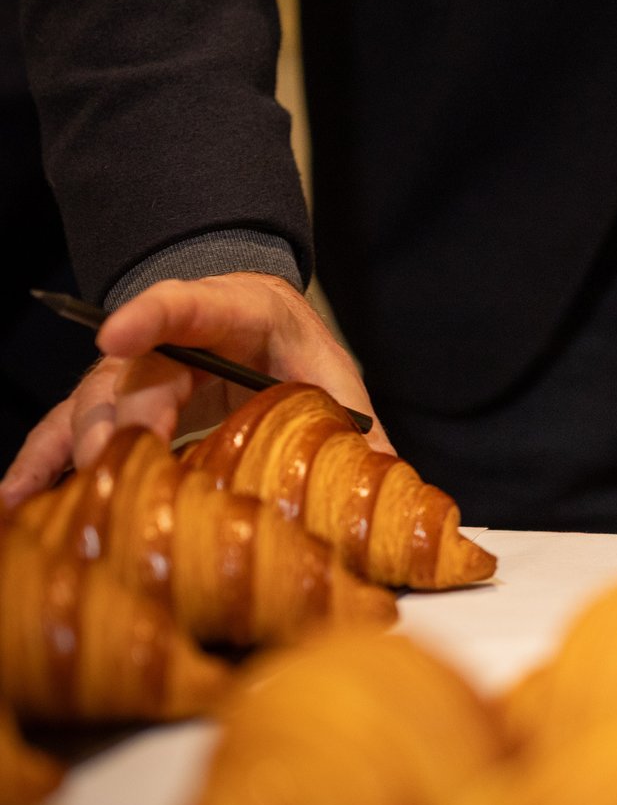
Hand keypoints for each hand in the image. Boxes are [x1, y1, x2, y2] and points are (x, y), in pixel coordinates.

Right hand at [0, 273, 387, 507]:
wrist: (255, 327)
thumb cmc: (292, 349)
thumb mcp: (331, 376)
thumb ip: (357, 425)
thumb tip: (391, 481)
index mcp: (232, 314)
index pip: (186, 304)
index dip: (151, 317)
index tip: (118, 334)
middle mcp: (167, 341)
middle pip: (131, 373)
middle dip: (121, 418)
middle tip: (121, 459)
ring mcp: (131, 374)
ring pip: (91, 404)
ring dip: (77, 448)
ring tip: (67, 490)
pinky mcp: (112, 409)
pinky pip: (64, 433)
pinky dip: (38, 464)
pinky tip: (13, 499)